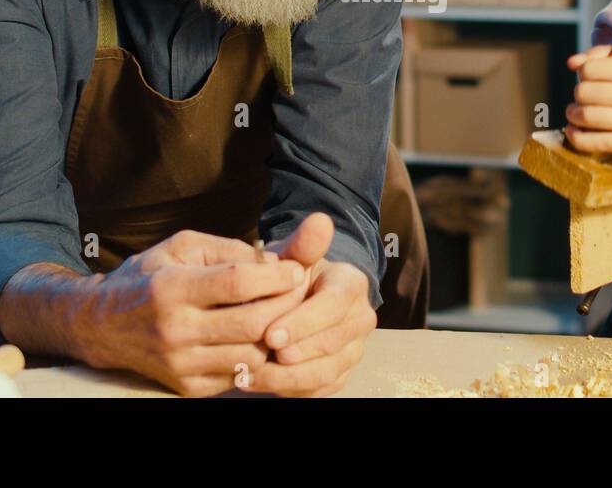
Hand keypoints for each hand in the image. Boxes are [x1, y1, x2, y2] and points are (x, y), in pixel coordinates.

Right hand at [78, 230, 307, 396]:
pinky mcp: (187, 388)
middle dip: (288, 305)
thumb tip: (276, 260)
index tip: (296, 268)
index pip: (237, 283)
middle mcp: (175, 330)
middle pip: (251, 323)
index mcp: (172, 288)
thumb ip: (228, 249)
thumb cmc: (149, 277)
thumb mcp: (180, 247)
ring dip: (278, 335)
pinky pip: (238, 376)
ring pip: (251, 355)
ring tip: (287, 314)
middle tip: (302, 291)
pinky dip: (258, 357)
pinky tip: (263, 337)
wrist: (101, 326)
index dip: (276, 276)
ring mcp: (180, 364)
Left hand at [239, 213, 376, 397]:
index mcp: (352, 284)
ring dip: (287, 378)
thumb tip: (320, 220)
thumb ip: (303, 244)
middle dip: (294, 354)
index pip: (334, 305)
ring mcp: (354, 349)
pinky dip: (289, 390)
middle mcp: (361, 318)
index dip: (303, 323)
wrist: (302, 296)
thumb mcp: (294, 256)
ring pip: (326, 372)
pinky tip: (257, 384)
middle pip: (332, 343)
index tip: (270, 335)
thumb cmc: (292, 275)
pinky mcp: (341, 373)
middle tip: (256, 360)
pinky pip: (319, 390)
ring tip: (249, 376)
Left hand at [563, 44, 611, 159]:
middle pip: (584, 93)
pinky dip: (577, 138)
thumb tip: (572, 63)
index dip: (583, 74)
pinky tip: (574, 132)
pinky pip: (595, 142)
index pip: (590, 69)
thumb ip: (606, 57)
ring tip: (576, 114)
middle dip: (577, 96)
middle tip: (581, 99)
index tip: (588, 79)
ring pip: (586, 116)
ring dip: (573, 115)